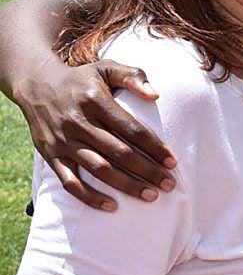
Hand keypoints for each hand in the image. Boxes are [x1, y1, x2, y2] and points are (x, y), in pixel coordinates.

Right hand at [13, 59, 175, 210]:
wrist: (37, 85)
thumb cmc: (82, 79)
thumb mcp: (106, 67)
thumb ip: (133, 77)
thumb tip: (155, 94)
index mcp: (95, 101)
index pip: (131, 129)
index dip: (153, 146)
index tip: (172, 161)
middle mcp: (78, 123)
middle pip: (119, 152)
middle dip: (146, 171)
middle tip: (169, 184)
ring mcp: (64, 142)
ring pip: (98, 169)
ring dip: (126, 185)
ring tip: (151, 196)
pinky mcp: (52, 156)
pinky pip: (70, 182)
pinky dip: (90, 197)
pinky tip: (112, 206)